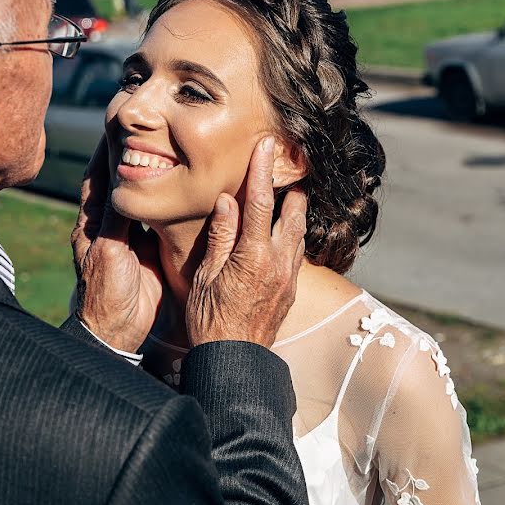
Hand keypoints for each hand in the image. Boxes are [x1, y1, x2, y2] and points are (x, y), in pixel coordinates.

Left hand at [71, 137, 163, 352]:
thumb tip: (124, 183)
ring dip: (152, 177)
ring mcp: (130, 236)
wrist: (117, 329)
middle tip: (147, 130)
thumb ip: (117, 218)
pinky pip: (158, 219)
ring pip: (141, 198)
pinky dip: (167, 202)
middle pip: (120, 182)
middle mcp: (109, 224)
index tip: (115, 124)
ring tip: (169, 150)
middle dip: (131, 157)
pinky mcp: (148, 249)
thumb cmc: (105, 292)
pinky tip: (181, 187)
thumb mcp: (109, 250)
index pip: (96, 176)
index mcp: (92, 221)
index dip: (105, 150)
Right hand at [186, 136, 307, 347]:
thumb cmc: (210, 320)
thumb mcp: (204, 275)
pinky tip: (286, 228)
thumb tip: (226, 200)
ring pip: (300, 231)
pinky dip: (294, 232)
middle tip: (289, 161)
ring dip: (296, 209)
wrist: (235, 360)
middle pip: (293, 212)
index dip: (262, 170)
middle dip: (291, 185)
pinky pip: (298, 251)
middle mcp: (278, 262)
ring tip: (291, 190)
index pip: (261, 202)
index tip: (266, 145)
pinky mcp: (292, 288)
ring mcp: (289, 276)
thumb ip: (220, 235)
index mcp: (253, 255)